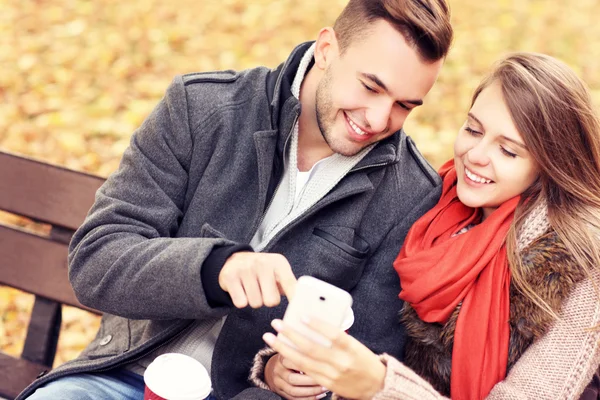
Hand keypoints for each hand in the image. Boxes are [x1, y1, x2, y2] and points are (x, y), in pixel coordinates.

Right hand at [218, 252, 296, 307]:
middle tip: (262, 290)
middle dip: (267, 300)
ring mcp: (246, 269)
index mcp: (279, 263)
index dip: (295, 301)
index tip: (299, 313)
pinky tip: (241, 289)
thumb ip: (290, 286)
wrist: (233, 259)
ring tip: (251, 288)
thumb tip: (303, 303)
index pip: (291, 286)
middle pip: (271, 301)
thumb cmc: (261, 271)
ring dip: (253, 300)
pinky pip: (241, 303)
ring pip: (255, 303)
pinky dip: (241, 301)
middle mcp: (263, 263)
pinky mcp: (230, 276)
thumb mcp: (278, 272)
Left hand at [263, 319, 385, 399]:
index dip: (318, 325)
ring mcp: (332, 375)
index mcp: (352, 349)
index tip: (302, 316)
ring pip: (304, 361)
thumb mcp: (355, 345)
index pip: (334, 334)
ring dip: (284, 348)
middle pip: (312, 348)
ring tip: (271, 337)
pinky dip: (293, 360)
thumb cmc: (363, 359)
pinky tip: (282, 351)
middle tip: (276, 324)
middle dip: (291, 335)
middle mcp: (341, 362)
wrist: (376, 385)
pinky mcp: (327, 384)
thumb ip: (336, 337)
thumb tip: (312, 324)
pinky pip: (306, 371)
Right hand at [264, 353, 327, 399]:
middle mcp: (278, 371)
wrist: (273, 367)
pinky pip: (294, 399)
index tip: (323, 367)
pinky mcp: (281, 392)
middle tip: (325, 380)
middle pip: (293, 379)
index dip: (309, 366)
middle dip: (311, 382)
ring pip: (294, 391)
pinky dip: (308, 398)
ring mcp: (278, 383)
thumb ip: (304, 351)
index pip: (294, 363)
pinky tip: (319, 395)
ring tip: (324, 389)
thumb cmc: (290, 357)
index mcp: (282, 358)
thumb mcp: (293, 350)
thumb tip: (325, 351)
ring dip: (311, 392)